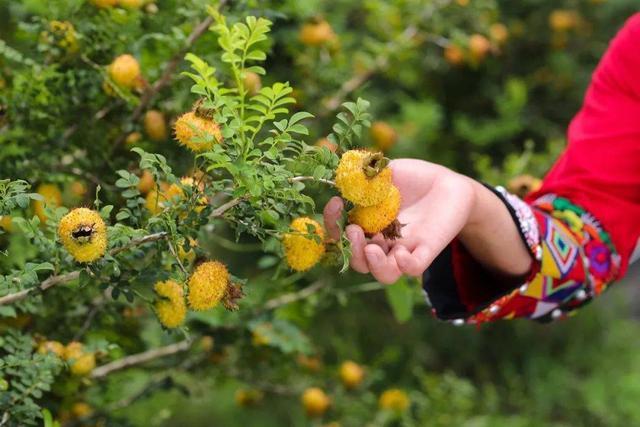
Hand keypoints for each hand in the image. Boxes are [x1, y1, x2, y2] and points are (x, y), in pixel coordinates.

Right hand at [324, 159, 475, 283]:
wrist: (447, 183)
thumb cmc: (412, 178)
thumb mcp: (386, 171)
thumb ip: (366, 175)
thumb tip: (343, 178)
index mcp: (366, 225)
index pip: (341, 235)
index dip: (332, 223)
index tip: (335, 203)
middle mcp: (382, 242)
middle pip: (359, 261)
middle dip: (351, 249)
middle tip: (352, 230)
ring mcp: (404, 249)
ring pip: (384, 273)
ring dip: (373, 265)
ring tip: (371, 248)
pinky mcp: (427, 250)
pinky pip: (413, 268)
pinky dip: (406, 266)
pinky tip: (402, 254)